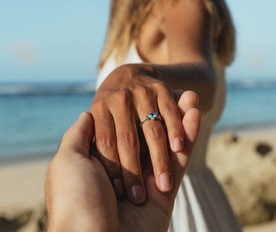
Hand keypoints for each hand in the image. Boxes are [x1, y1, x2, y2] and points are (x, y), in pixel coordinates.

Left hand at [46, 91, 199, 231]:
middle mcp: (127, 165)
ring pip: (168, 142)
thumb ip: (80, 134)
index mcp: (105, 158)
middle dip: (164, 112)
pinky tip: (194, 113)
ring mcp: (147, 178)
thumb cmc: (75, 198)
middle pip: (151, 131)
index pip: (128, 124)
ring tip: (191, 96)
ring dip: (180, 118)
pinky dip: (189, 136)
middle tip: (179, 91)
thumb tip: (88, 113)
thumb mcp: (68, 159)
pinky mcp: (166, 191)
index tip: (150, 89)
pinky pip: (180, 159)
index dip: (140, 107)